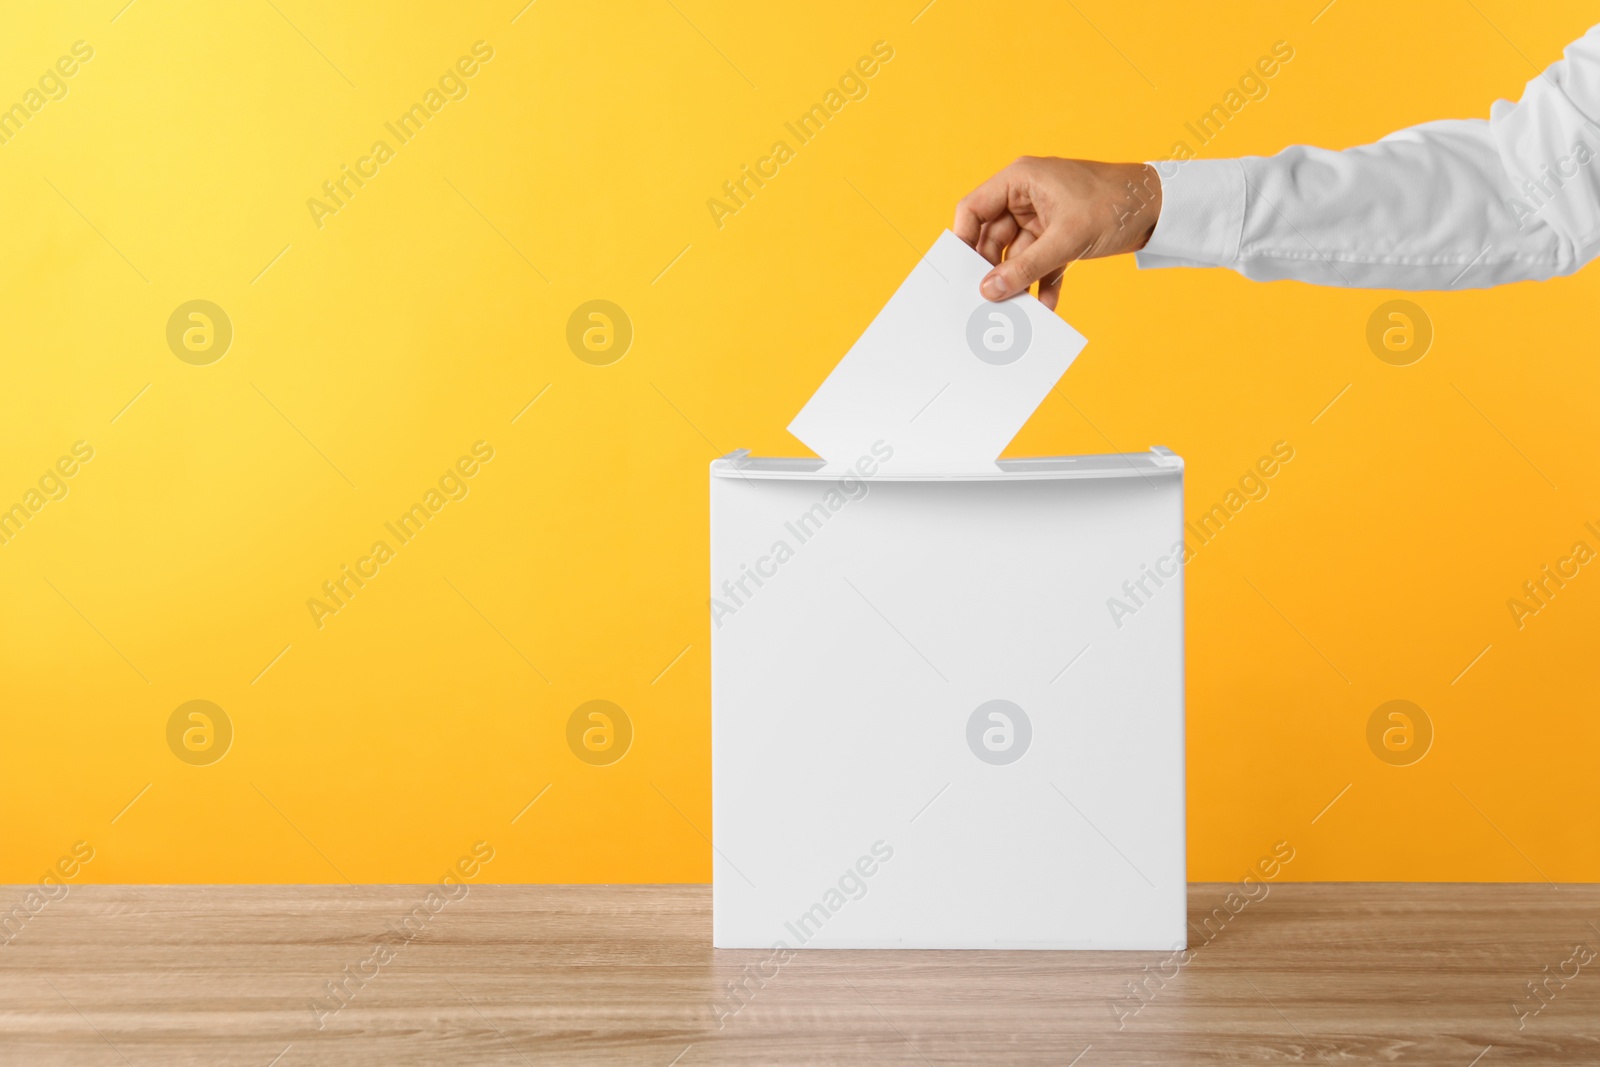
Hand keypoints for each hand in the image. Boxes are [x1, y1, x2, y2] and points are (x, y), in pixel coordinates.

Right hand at [954, 157, 1161, 309]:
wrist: (1161, 207)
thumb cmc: (1115, 203)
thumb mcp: (1066, 238)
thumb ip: (1025, 266)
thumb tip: (990, 290)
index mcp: (1020, 180)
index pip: (974, 209)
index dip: (962, 240)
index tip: (957, 272)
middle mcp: (1026, 198)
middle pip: (993, 238)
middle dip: (993, 270)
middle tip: (986, 301)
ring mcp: (1043, 219)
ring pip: (1017, 256)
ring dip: (1018, 282)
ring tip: (1014, 311)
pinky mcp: (1060, 237)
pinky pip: (1041, 264)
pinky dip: (1042, 284)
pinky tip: (1045, 307)